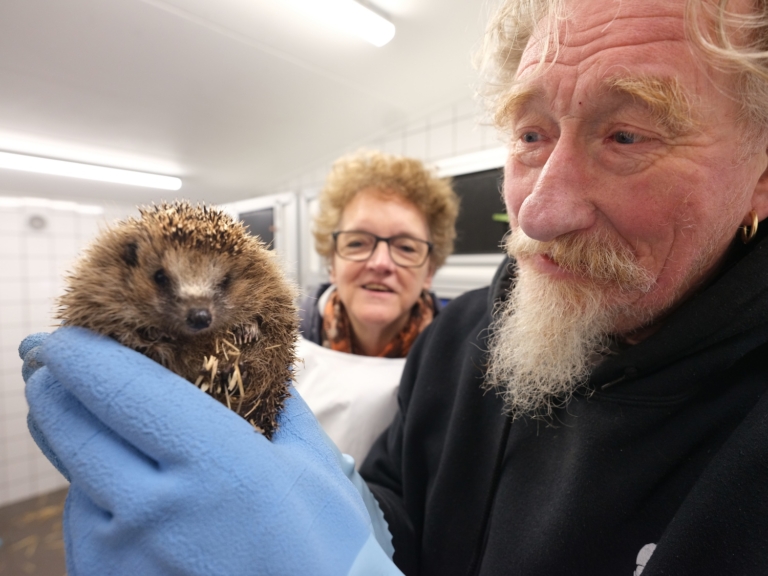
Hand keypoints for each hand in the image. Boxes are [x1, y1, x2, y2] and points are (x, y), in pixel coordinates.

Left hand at [25, 327, 384, 575]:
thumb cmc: (326, 549)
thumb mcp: (313, 466)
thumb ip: (281, 408)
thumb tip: (262, 370)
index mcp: (215, 462)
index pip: (122, 389)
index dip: (79, 355)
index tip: (60, 337)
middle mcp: (158, 508)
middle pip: (71, 429)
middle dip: (51, 389)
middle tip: (48, 367)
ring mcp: (127, 556)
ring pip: (73, 481)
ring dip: (79, 447)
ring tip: (102, 433)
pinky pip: (86, 530)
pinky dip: (97, 503)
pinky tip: (130, 501)